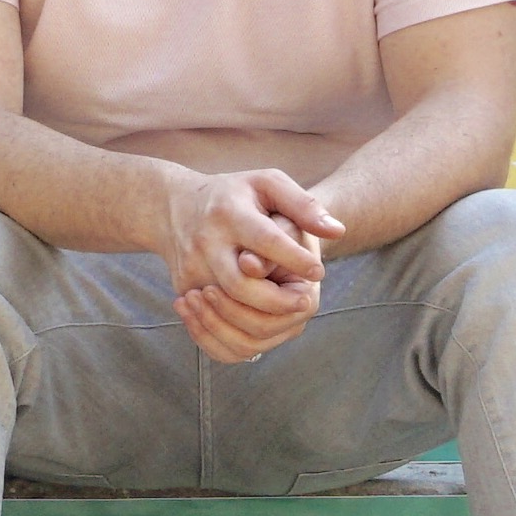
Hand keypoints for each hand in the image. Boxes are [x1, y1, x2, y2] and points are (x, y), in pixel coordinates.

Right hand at [163, 165, 337, 364]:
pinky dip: (234, 332)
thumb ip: (304, 205)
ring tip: (286, 313)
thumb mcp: (269, 183)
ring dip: (259, 320)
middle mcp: (205, 242)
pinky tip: (258, 324)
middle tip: (304, 301)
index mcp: (229, 212)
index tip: (318, 270)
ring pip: (224, 311)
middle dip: (278, 301)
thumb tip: (338, 230)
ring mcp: (190, 267)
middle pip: (241, 286)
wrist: (177, 206)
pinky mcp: (183, 286)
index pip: (266, 241)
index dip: (295, 260)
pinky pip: (207, 322)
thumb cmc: (236, 194)